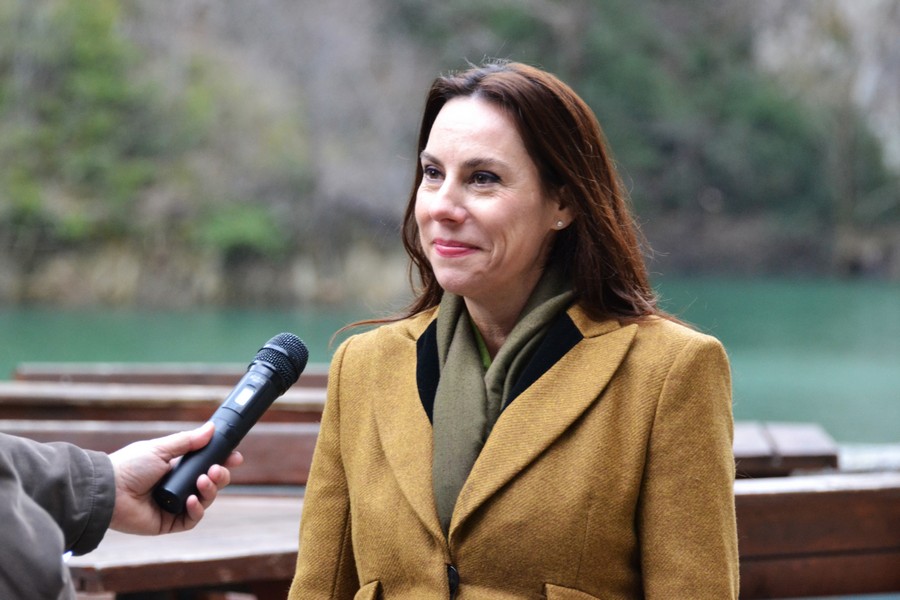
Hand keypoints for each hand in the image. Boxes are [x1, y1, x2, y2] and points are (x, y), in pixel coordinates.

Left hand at [108, 422, 243, 534]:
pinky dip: (197, 510)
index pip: (206, 465)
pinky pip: (192, 519)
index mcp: (176, 467)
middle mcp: (178, 486)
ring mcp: (174, 505)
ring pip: (205, 500)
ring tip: (203, 481)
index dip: (222, 461)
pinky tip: (192, 500)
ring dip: (210, 490)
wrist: (108, 490)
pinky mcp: (169, 523)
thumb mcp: (161, 449)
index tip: (235, 456)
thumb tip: (211, 428)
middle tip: (217, 469)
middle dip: (219, 476)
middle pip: (210, 483)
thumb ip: (187, 441)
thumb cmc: (129, 466)